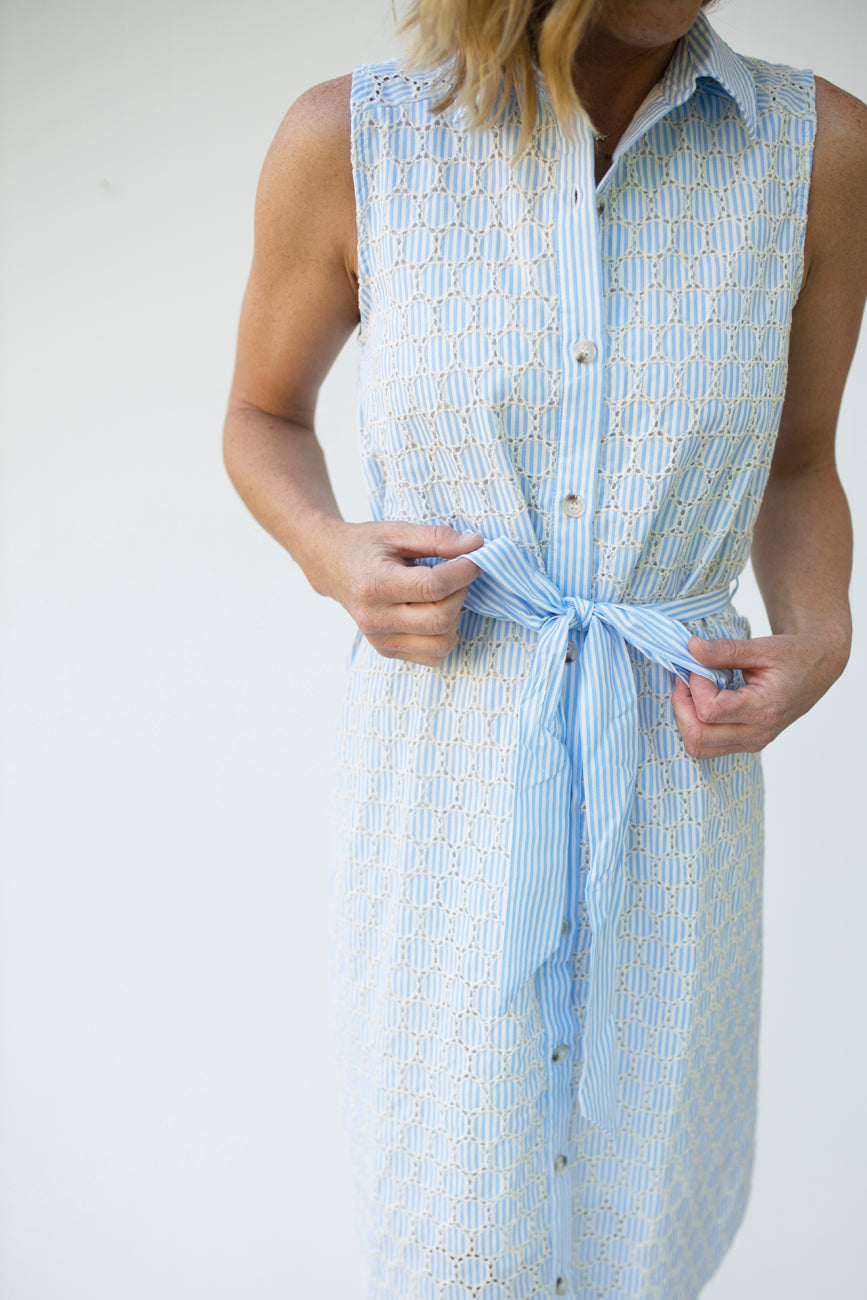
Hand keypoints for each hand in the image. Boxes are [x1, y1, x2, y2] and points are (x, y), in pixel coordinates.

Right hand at [317, 520, 483, 665]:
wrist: (331, 565)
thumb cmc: (365, 546)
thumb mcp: (398, 531)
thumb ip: (437, 538)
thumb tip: (476, 545)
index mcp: (375, 585)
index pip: (433, 587)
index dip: (463, 572)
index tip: (473, 558)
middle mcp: (375, 618)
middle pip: (441, 619)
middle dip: (460, 594)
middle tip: (455, 575)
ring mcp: (380, 639)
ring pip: (442, 643)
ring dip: (455, 617)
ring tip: (443, 595)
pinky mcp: (387, 650)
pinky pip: (434, 656)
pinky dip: (445, 635)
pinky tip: (435, 612)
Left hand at [671, 631, 849, 758]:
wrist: (817, 669)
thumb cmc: (794, 656)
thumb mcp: (762, 647)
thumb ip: (725, 650)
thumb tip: (691, 648)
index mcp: (764, 710)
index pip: (710, 710)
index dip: (696, 685)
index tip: (700, 664)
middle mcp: (757, 734)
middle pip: (697, 736)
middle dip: (681, 704)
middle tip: (687, 677)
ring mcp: (751, 743)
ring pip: (697, 747)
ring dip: (685, 717)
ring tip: (694, 689)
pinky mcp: (745, 743)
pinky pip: (707, 745)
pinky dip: (695, 724)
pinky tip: (702, 700)